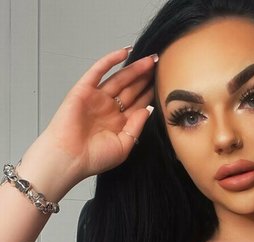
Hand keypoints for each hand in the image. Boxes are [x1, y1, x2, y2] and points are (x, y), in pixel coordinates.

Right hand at [39, 47, 156, 183]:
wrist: (70, 158)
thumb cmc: (94, 158)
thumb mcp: (124, 145)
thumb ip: (136, 126)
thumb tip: (148, 109)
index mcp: (119, 123)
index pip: (138, 103)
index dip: (150, 93)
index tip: (164, 83)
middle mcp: (109, 109)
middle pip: (131, 89)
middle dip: (145, 78)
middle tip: (160, 65)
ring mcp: (97, 98)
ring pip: (119, 79)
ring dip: (134, 69)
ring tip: (150, 60)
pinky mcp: (84, 90)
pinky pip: (98, 71)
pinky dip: (110, 60)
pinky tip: (124, 52)